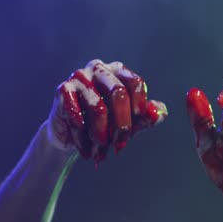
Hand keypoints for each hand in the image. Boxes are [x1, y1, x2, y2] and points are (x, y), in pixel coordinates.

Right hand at [46, 59, 167, 162]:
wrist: (75, 137)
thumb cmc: (107, 125)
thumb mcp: (131, 122)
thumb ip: (147, 117)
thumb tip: (160, 113)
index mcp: (119, 71)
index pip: (135, 82)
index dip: (140, 105)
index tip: (140, 124)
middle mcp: (99, 69)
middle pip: (118, 92)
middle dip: (122, 124)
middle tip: (120, 145)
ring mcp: (79, 77)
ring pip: (98, 108)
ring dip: (101, 135)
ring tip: (101, 152)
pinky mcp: (62, 90)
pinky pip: (77, 115)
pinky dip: (83, 137)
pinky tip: (86, 148)